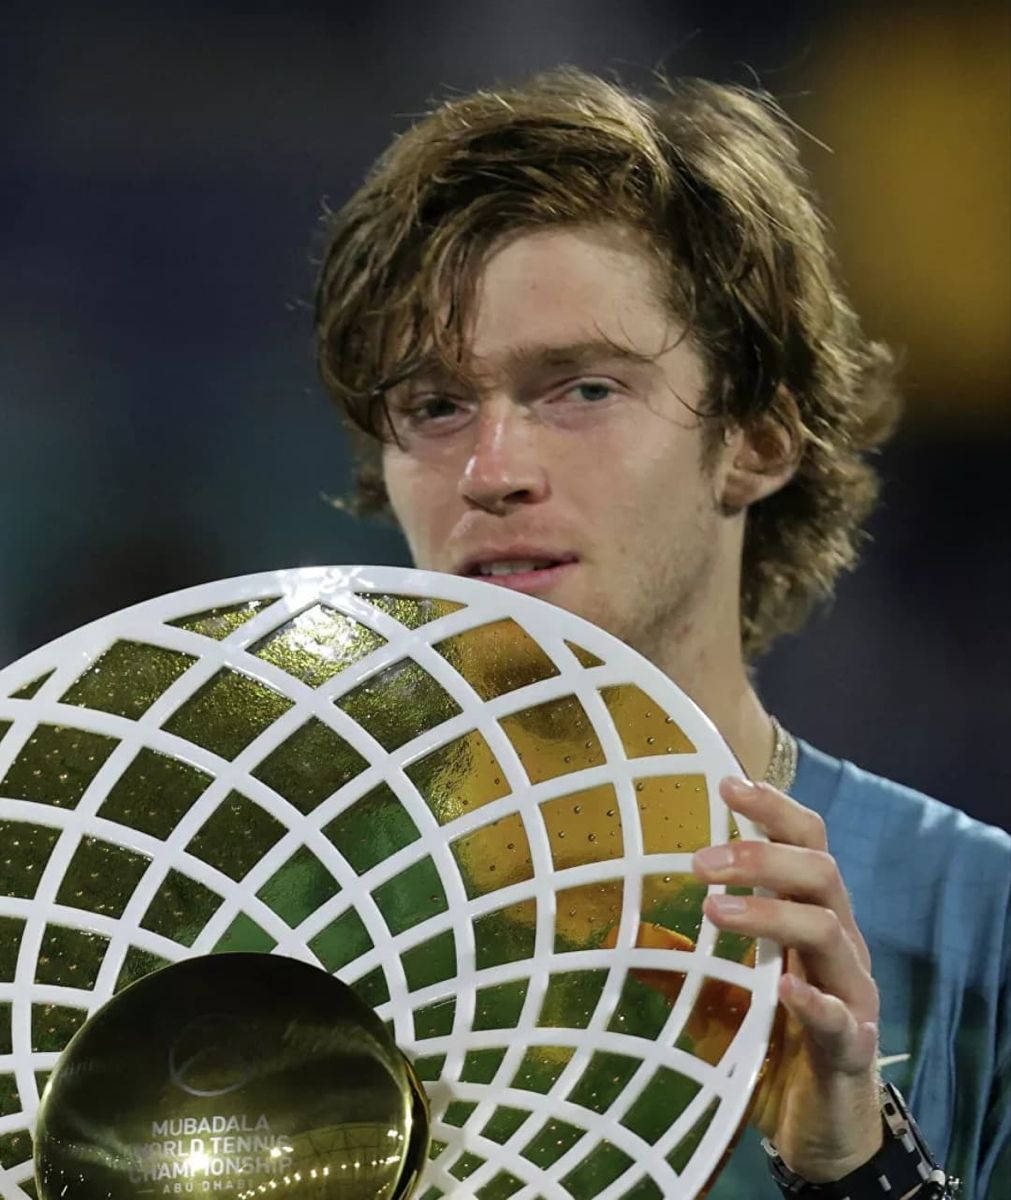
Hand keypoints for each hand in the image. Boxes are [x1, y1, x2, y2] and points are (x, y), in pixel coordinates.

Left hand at [691, 776, 881, 1181]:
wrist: (819, 1127)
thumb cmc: (770, 1044)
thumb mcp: (719, 994)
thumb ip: (685, 960)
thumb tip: (619, 930)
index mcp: (810, 917)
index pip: (804, 843)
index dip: (772, 809)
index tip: (726, 784)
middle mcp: (838, 943)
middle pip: (821, 872)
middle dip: (762, 857)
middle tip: (701, 863)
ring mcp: (852, 993)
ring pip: (829, 930)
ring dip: (772, 913)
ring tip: (715, 910)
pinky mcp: (854, 1046)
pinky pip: (842, 1015)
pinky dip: (813, 997)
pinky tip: (783, 987)